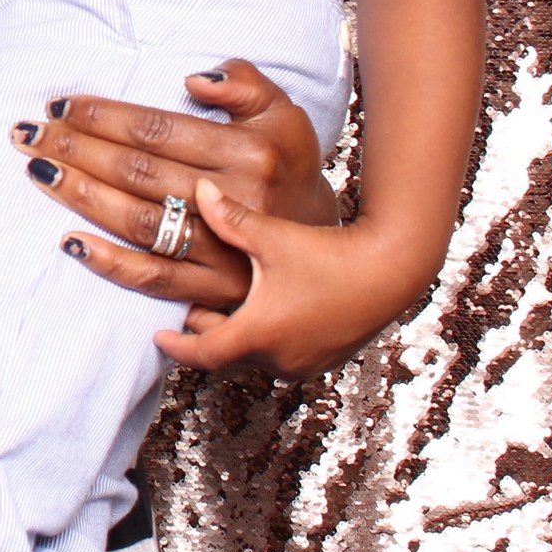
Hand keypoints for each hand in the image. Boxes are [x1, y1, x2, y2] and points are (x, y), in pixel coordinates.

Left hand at [15, 59, 338, 325]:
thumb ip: (246, 84)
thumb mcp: (285, 116)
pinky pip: (153, 278)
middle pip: (138, 172)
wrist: (332, 253)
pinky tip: (69, 240)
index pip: (158, 130)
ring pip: (136, 220)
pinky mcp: (214, 292)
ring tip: (38, 171)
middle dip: (76, 148)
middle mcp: (234, 201)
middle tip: (28, 134)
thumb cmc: (290, 172)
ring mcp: (223, 251)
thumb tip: (196, 80)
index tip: (59, 105)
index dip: (103, 116)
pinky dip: (108, 262)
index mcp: (250, 152)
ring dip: (79, 195)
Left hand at [150, 182, 418, 377]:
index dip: (176, 345)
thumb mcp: (274, 237)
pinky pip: (283, 355)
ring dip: (238, 337)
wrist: (393, 270)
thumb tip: (197, 188)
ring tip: (223, 308)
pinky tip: (268, 311)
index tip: (158, 336)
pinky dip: (267, 339)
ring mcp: (305, 362)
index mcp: (259, 333)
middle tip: (188, 311)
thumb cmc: (332, 254)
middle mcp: (280, 358)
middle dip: (206, 335)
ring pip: (256, 356)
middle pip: (227, 354)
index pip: (202, 353)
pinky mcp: (326, 357)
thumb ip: (230, 218)